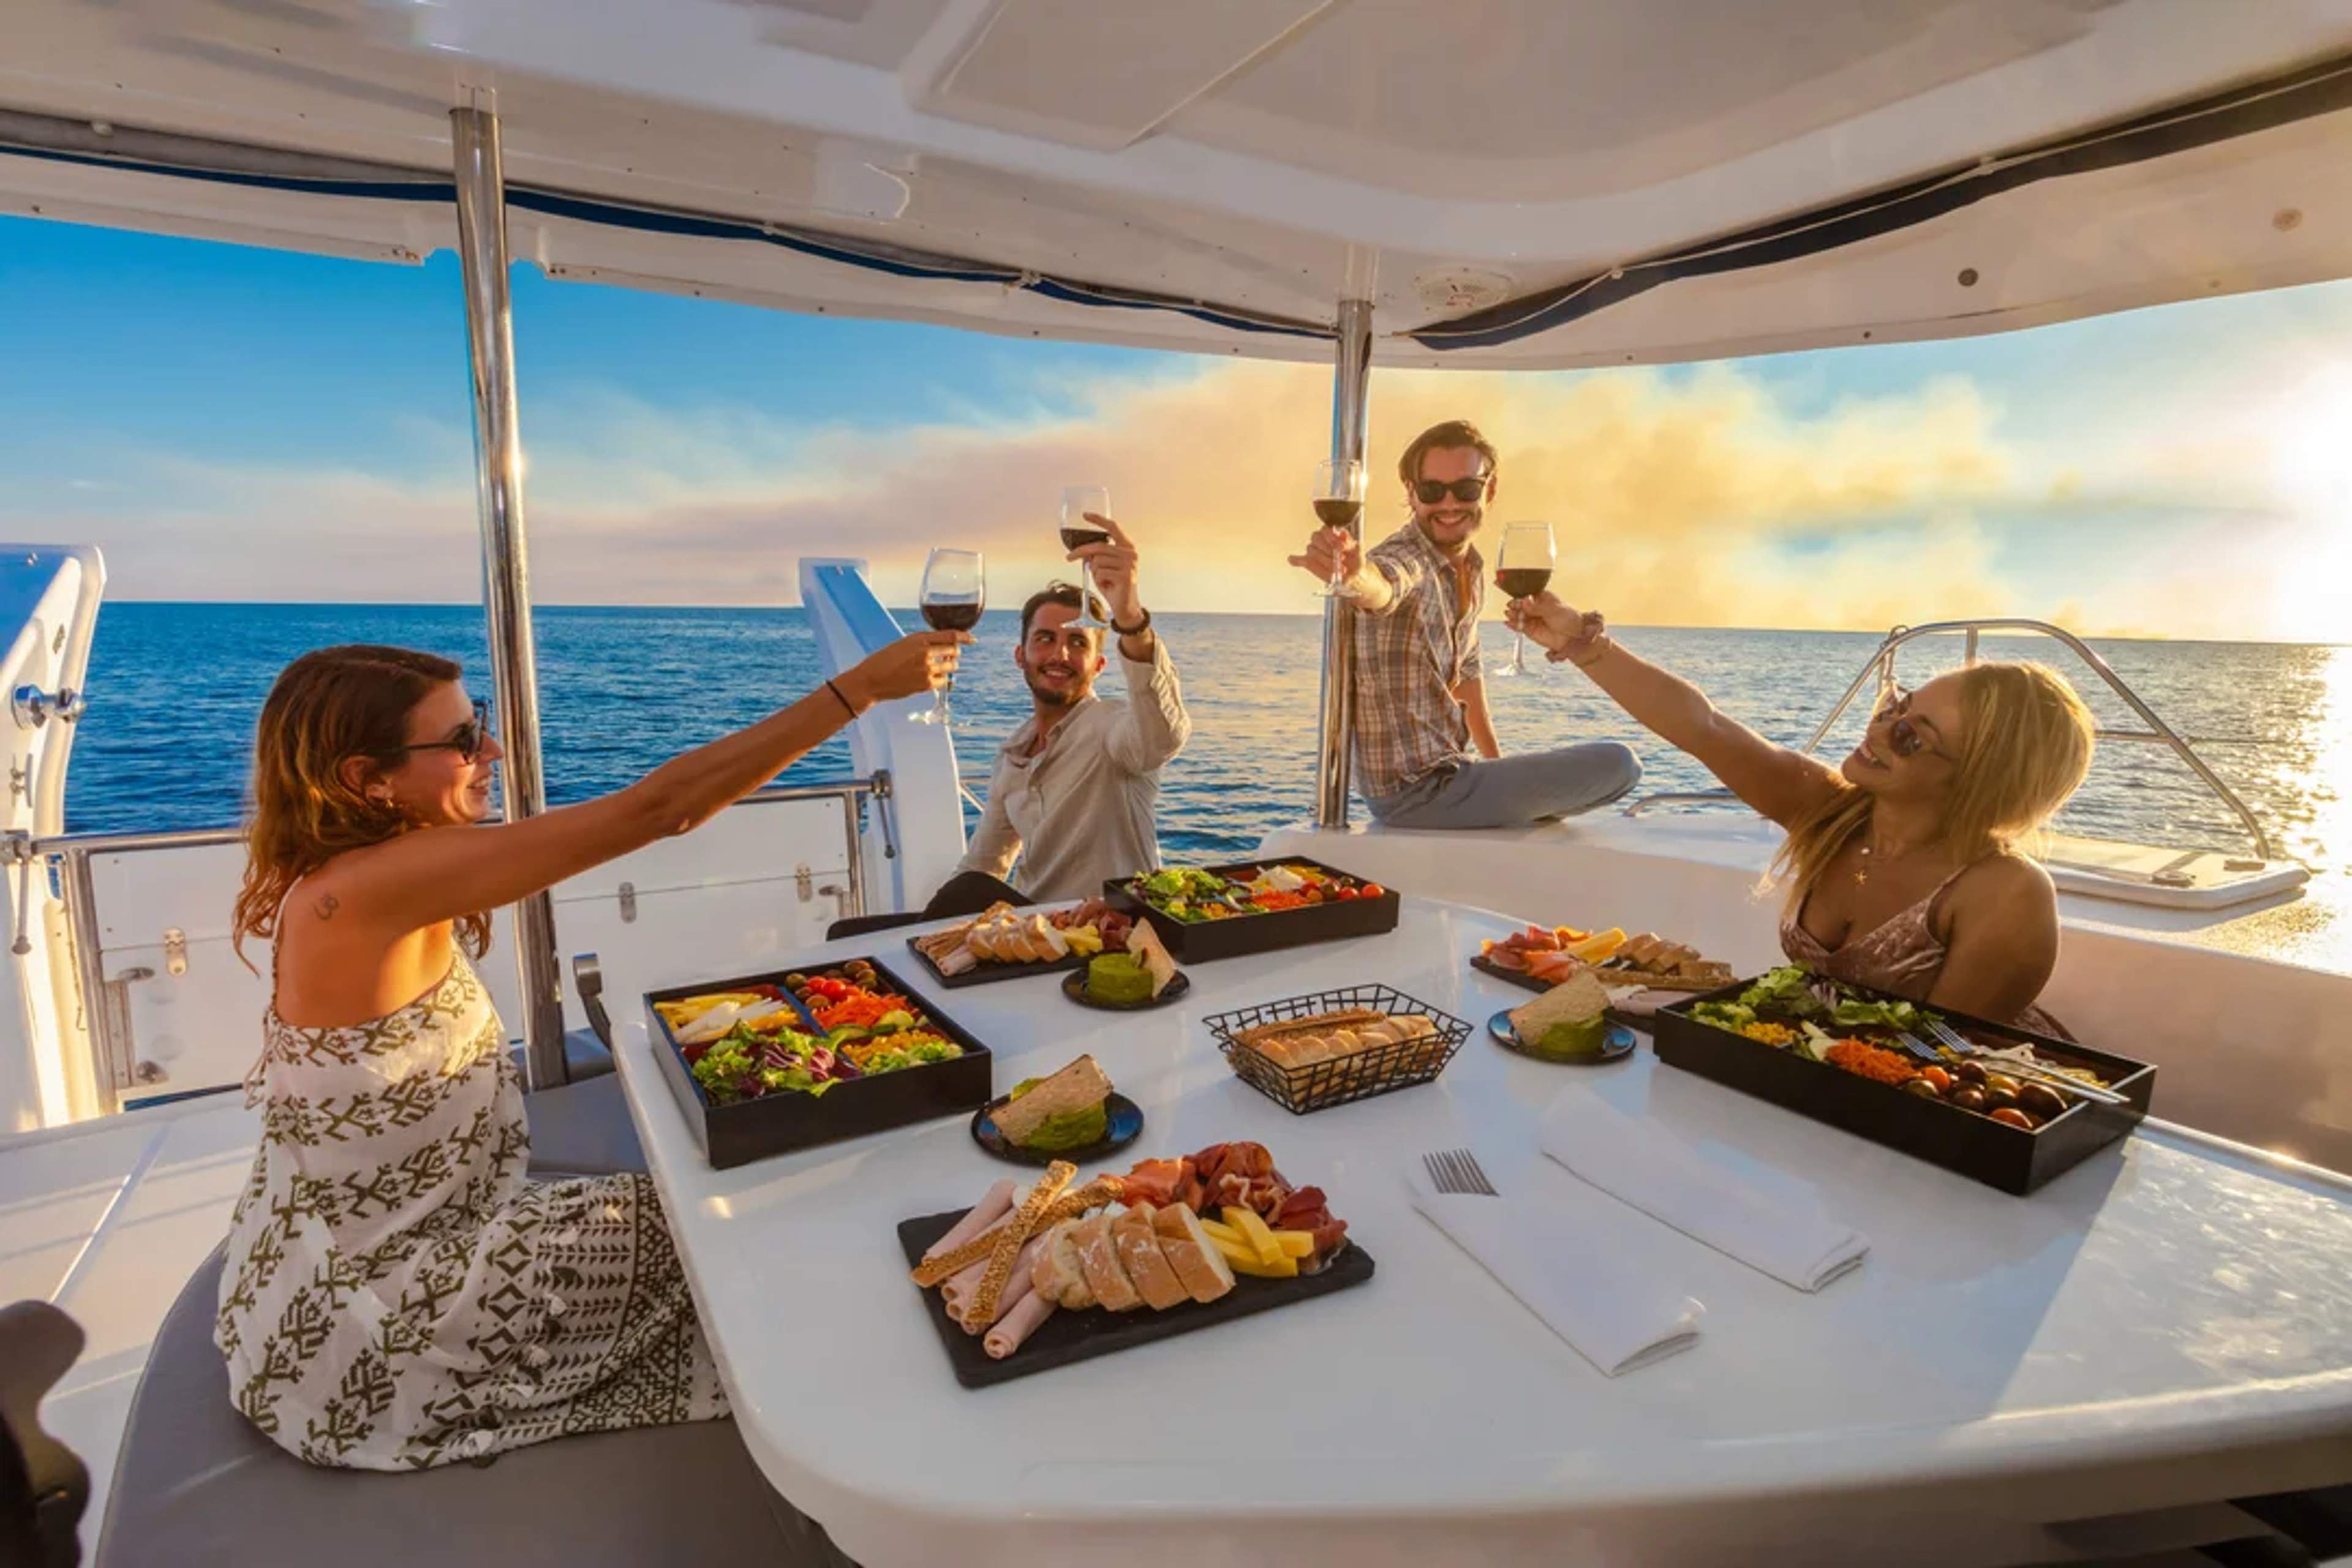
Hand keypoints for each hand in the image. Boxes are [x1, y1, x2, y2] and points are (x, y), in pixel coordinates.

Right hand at [840, 630, 968, 705]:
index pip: (950, 635)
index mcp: (919, 638)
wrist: (870, 680)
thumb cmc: (883, 661)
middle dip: (953, 654)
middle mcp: (925, 651)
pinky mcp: (926, 684)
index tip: (971, 639)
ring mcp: (927, 668)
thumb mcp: (903, 644)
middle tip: (946, 657)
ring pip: (951, 666)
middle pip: (954, 651)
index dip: (964, 637)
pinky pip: (944, 680)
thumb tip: (941, 645)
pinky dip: (941, 680)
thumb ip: (922, 643)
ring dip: (948, 666)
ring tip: (934, 668)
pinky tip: (930, 679)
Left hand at [1067, 513, 1142, 626]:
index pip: (1113, 528)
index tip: (1085, 515)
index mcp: (1127, 547)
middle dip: (1080, 552)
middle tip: (1069, 557)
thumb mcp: (1102, 567)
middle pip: (1098, 546)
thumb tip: (1083, 549)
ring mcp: (1129, 564)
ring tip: (1103, 580)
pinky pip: (1100, 573)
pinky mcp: (1125, 576)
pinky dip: (1099, 580)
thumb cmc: (1114, 585)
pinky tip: (1107, 585)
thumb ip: (1096, 555)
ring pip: (1097, 561)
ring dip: (1094, 572)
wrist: (1125, 606)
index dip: (1098, 520)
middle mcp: (1130, 553)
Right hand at [1287, 526, 1362, 587]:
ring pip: (1312, 550)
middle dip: (1328, 550)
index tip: (1339, 547)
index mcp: (1332, 533)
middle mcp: (1321, 540)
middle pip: (1316, 538)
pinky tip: (1293, 559)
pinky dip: (1296, 560)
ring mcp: (1314, 551)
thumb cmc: (1355, 561)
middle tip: (1339, 559)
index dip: (1331, 537)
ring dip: (1324, 560)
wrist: (1354, 574)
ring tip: (1336, 568)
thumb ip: (1349, 543)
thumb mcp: (1358, 550)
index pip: (1324, 529)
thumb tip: (1342, 536)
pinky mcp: (1310, 562)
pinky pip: (1300, 560)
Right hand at [1502, 590, 1592, 654]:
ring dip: (1513, 613)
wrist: (1573, 636)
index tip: (1506, 586)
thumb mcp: (1554, 609)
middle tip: (1513, 605)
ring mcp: (1531, 618)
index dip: (1517, 589)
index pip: (1526, 591)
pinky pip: (1518, 626)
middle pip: (1520, 603)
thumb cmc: (1568, 619)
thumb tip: (1524, 601)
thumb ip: (1537, 607)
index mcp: (1541, 597)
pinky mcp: (1529, 630)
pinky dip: (1512, 624)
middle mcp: (1534, 607)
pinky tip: (1508, 623)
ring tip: (1511, 614)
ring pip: (1518, 614)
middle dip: (1514, 603)